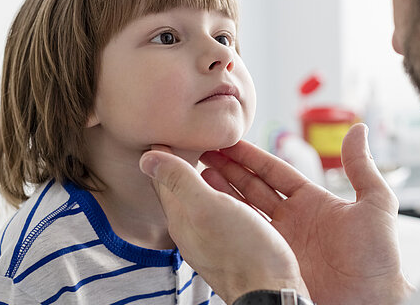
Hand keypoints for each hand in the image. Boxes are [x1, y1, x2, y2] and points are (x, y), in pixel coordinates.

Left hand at [140, 145, 308, 303]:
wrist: (274, 293)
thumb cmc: (242, 252)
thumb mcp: (206, 208)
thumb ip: (178, 181)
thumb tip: (146, 157)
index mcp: (183, 220)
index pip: (165, 182)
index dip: (164, 154)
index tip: (165, 130)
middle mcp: (197, 230)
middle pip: (186, 189)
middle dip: (186, 162)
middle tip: (186, 135)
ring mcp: (220, 238)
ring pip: (210, 197)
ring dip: (211, 173)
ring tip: (212, 151)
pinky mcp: (243, 243)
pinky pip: (231, 207)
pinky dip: (230, 189)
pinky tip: (237, 186)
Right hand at [201, 124, 414, 304]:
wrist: (372, 302)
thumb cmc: (379, 260)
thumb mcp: (376, 205)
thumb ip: (361, 168)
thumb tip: (358, 131)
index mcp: (312, 202)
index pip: (274, 172)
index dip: (251, 157)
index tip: (230, 141)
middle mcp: (292, 219)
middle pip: (252, 187)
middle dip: (228, 168)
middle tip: (205, 151)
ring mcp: (279, 241)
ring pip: (243, 210)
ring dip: (221, 191)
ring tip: (198, 174)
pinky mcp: (272, 261)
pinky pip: (245, 238)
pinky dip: (226, 222)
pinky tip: (210, 209)